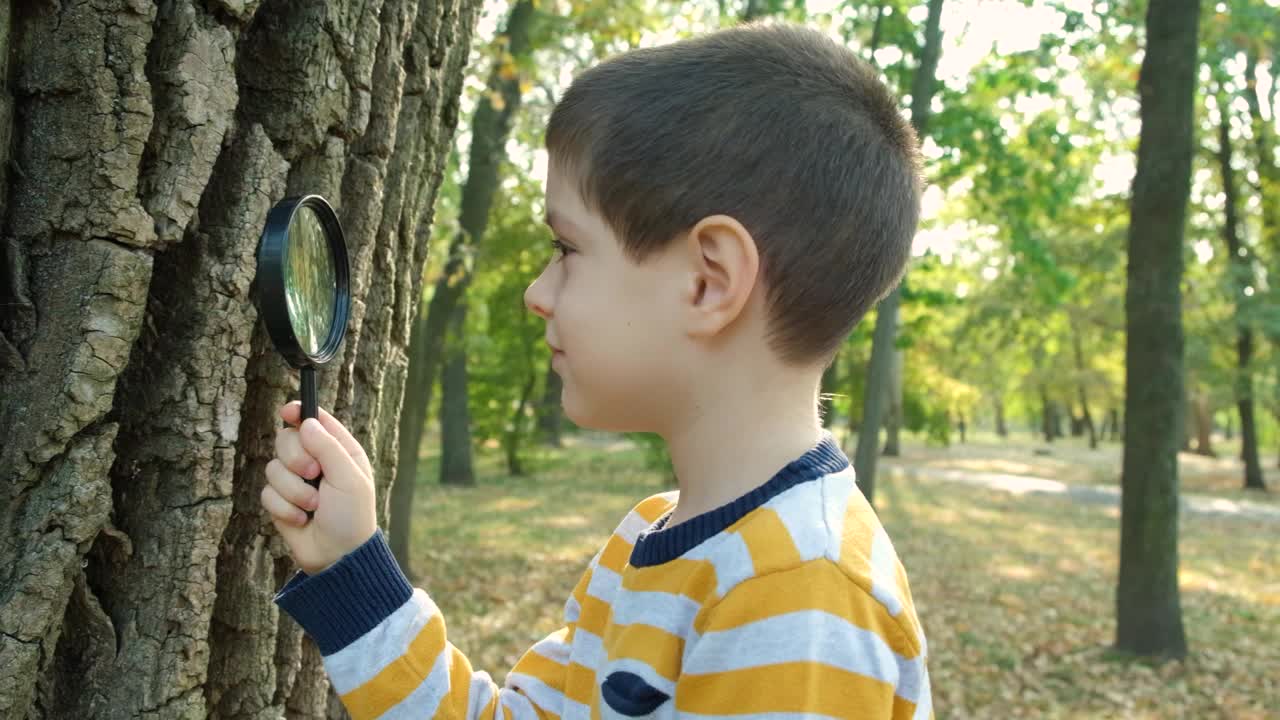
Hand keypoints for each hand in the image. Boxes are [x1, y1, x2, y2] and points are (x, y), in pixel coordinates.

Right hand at [260, 402, 377, 574]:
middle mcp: (316, 462)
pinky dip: (284, 508)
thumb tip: (306, 423)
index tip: (287, 412)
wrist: (338, 557)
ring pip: (272, 467)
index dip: (298, 413)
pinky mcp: (280, 501)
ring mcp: (296, 481)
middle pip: (286, 439)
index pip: (315, 421)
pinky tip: (301, 520)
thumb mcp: (348, 479)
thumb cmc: (352, 517)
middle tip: (313, 475)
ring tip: (313, 507)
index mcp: (339, 451)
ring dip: (293, 491)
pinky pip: (266, 492)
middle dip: (296, 458)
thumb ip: (328, 448)